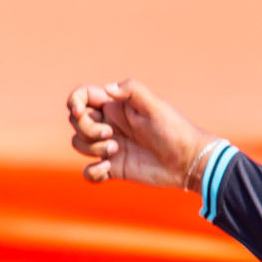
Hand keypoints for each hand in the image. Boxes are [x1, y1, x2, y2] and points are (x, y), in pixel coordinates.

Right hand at [67, 79, 214, 189]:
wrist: (188, 162)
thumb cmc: (175, 130)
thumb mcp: (156, 105)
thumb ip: (132, 89)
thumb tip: (106, 89)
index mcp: (116, 106)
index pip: (82, 96)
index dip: (73, 101)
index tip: (79, 111)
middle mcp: (110, 124)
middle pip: (76, 121)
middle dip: (86, 128)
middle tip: (110, 135)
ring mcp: (110, 148)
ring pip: (79, 144)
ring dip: (91, 148)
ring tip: (116, 151)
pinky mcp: (114, 169)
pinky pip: (89, 172)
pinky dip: (92, 172)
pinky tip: (108, 170)